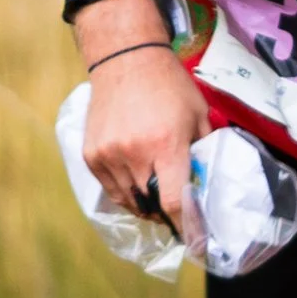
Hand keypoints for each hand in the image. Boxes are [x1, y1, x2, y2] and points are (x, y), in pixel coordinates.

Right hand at [80, 43, 209, 236]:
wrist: (125, 59)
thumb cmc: (169, 86)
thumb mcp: (198, 114)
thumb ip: (203, 149)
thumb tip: (205, 181)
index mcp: (166, 145)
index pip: (174, 201)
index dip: (187, 225)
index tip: (195, 238)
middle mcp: (134, 154)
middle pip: (151, 206)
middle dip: (166, 216)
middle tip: (177, 214)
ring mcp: (109, 156)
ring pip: (129, 202)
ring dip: (145, 206)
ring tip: (156, 200)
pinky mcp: (91, 155)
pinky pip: (111, 189)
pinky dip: (126, 193)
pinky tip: (137, 185)